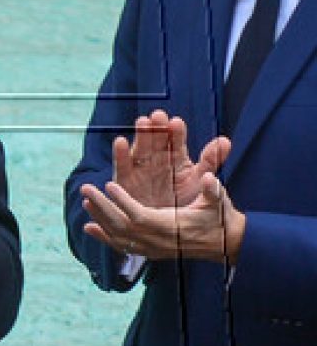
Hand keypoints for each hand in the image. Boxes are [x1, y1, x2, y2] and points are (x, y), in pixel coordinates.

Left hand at [81, 172, 245, 263]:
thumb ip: (212, 191)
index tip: (109, 185)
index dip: (123, 202)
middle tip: (86, 188)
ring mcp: (152, 249)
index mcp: (171, 227)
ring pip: (119, 236)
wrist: (227, 245)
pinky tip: (88, 228)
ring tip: (85, 202)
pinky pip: (122, 247)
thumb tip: (210, 178)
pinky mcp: (150, 253)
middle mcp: (158, 241)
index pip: (140, 216)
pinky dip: (104, 238)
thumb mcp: (219, 202)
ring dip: (100, 219)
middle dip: (102, 207)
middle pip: (122, 226)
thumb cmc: (220, 218)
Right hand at [112, 110, 229, 207]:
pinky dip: (121, 154)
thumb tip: (225, 141)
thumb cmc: (184, 204)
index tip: (176, 123)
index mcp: (176, 159)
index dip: (176, 132)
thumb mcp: (199, 182)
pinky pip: (123, 166)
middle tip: (158, 116)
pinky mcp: (125, 179)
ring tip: (142, 122)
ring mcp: (141, 168)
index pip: (176, 141)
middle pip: (156, 140)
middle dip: (157, 128)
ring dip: (140, 136)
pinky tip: (121, 142)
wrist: (167, 229)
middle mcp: (157, 160)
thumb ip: (210, 161)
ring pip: (140, 149)